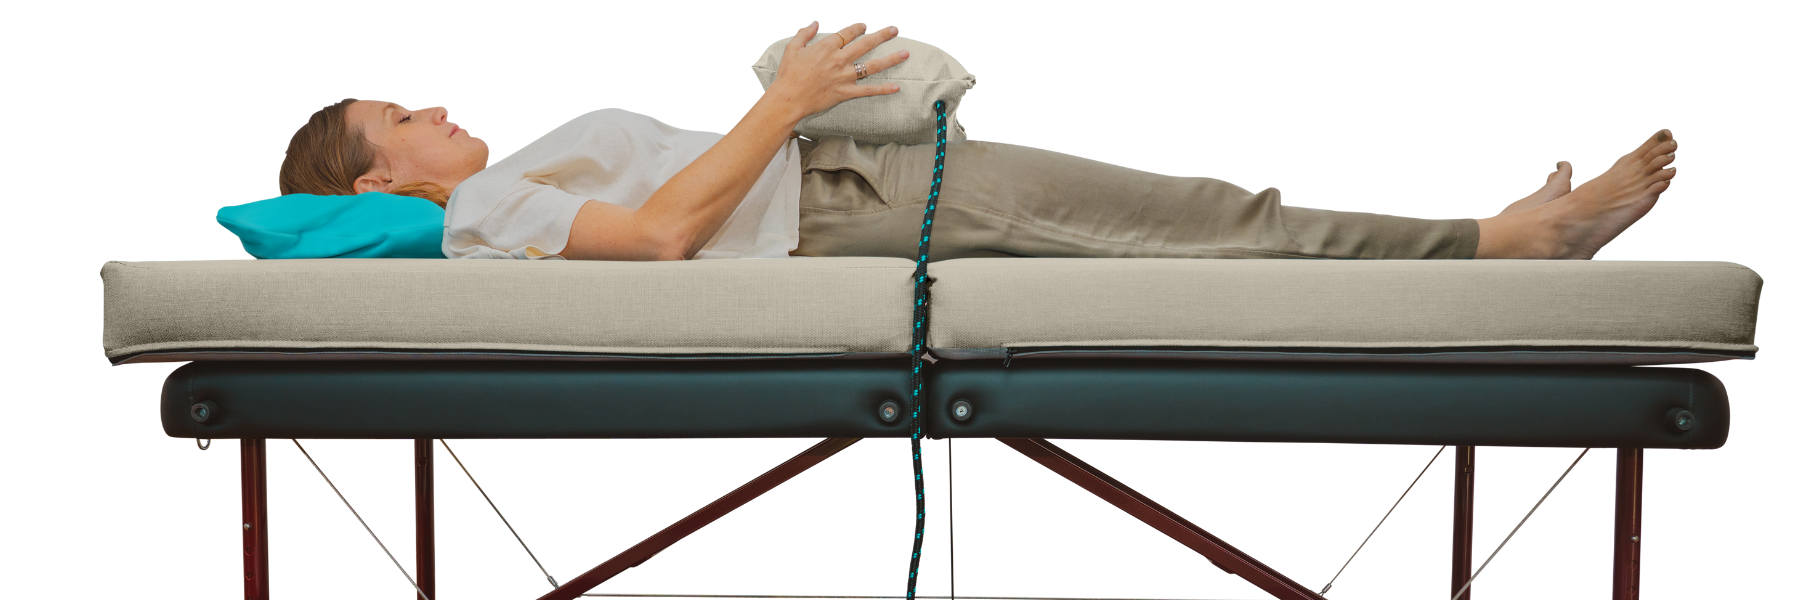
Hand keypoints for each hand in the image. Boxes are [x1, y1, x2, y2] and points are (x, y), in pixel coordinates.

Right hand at [764, 22, 909, 121]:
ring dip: (891, 59)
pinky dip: (883, 89)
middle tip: (894, 30)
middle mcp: (839, 59)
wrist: (788, 99)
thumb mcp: (792, 48)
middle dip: (882, 35)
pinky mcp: (846, 92)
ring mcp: (844, 76)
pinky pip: (868, 91)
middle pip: (866, 44)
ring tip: (905, 53)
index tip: (864, 26)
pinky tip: (897, 86)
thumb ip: (805, 33)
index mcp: (827, 47)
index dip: (858, 28)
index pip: (848, 32)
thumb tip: (815, 23)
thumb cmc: (788, 74)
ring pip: (872, 66)